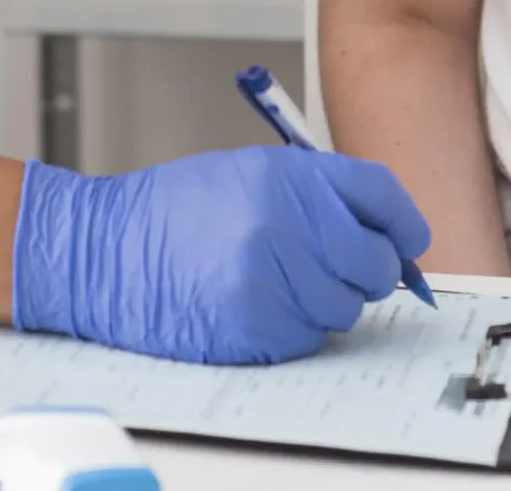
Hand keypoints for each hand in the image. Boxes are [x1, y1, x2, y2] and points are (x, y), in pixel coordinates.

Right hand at [10, 148, 430, 364]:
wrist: (103, 251)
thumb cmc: (173, 211)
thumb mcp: (248, 172)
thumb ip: (318, 193)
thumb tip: (386, 233)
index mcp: (287, 176)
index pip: (382, 196)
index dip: (403, 222)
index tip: (407, 239)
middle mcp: (286, 223)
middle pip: (376, 262)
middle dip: (365, 269)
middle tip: (333, 266)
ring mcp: (271, 279)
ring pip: (345, 308)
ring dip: (323, 301)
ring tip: (273, 279)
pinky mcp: (255, 327)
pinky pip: (308, 338)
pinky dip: (292, 327)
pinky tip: (252, 303)